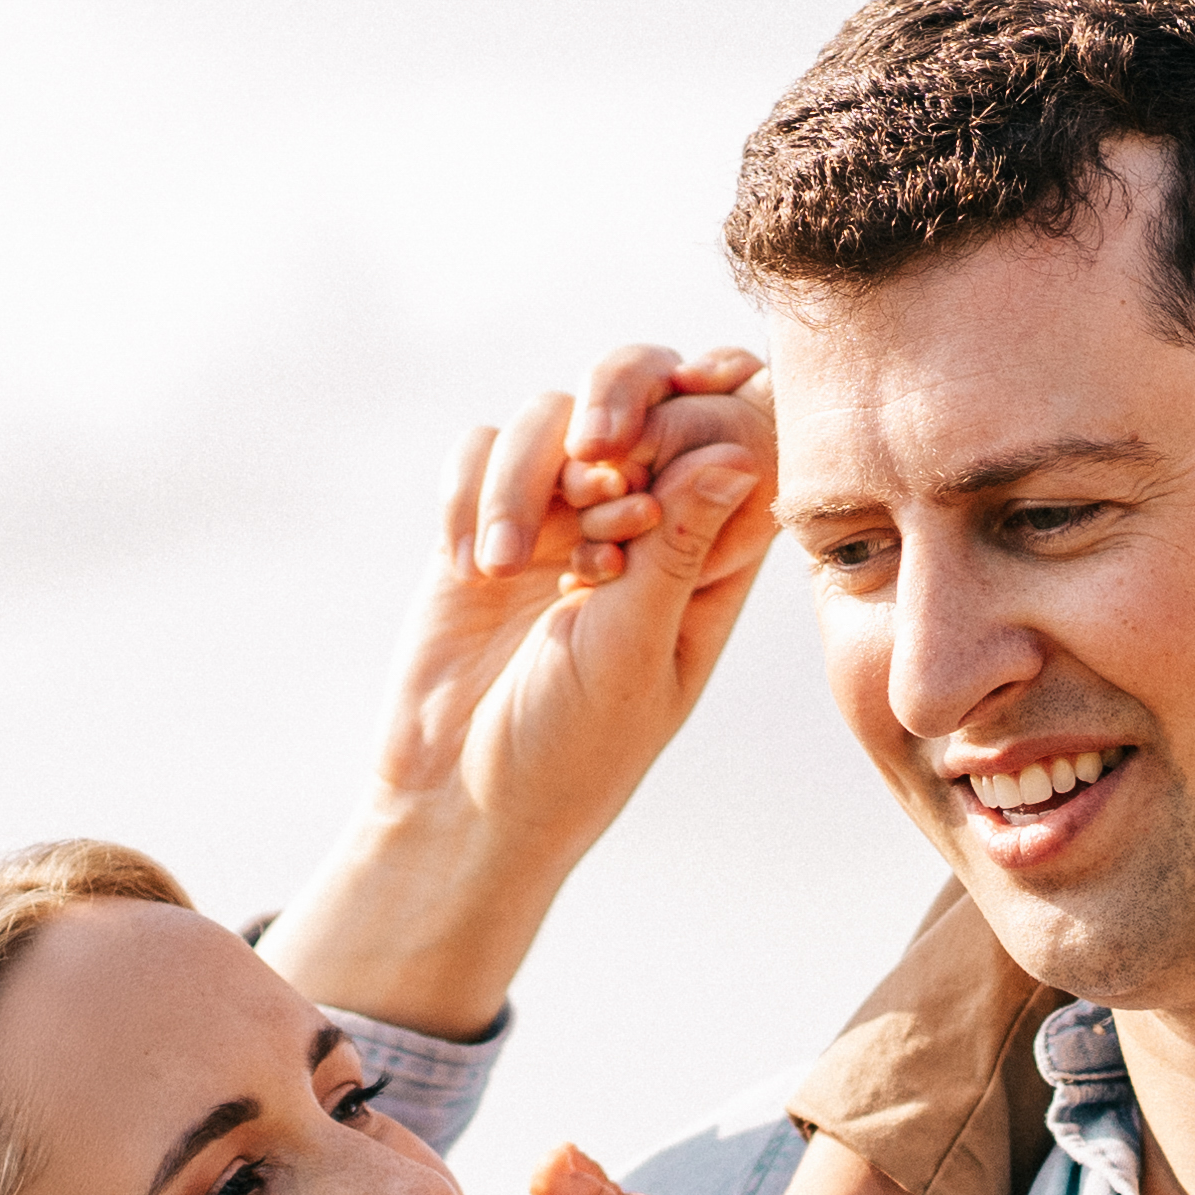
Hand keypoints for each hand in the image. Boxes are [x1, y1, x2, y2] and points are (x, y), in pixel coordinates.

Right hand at [267, 355, 779, 1039]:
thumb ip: (677, 550)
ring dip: (527, 472)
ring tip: (508, 562)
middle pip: (644, 387)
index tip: (682, 421)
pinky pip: (477, 451)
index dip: (714, 406)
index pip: (734, 435)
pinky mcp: (478, 526)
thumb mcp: (634, 653)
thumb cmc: (570, 753)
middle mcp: (635, 522)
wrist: (457, 806)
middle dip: (619, 400)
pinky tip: (471, 568)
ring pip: (551, 415)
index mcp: (707, 558)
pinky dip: (470, 491)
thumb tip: (736, 453)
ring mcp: (554, 518)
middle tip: (597, 461)